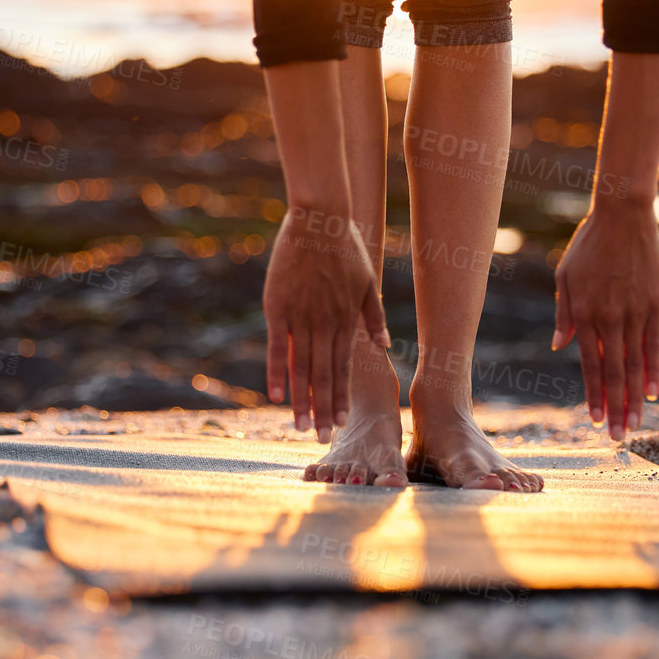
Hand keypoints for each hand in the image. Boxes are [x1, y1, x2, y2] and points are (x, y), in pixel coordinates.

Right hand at [263, 205, 390, 441]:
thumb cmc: (345, 248)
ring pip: (303, 368)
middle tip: (321, 438)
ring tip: (300, 426)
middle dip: (323, 410)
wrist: (320, 220)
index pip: (343, 368)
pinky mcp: (279, 307)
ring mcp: (302, 317)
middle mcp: (325, 325)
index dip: (340, 397)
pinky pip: (279, 346)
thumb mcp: (368, 282)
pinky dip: (278, 372)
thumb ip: (374, 318)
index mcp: (345, 321)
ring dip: (302, 400)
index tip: (340, 422)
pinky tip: (276, 395)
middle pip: (323, 376)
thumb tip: (383, 347)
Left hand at [552, 201, 658, 438]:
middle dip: (615, 408)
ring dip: (635, 397)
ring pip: (635, 364)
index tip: (595, 420)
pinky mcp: (656, 305)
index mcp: (583, 314)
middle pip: (613, 372)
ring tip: (635, 424)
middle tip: (618, 437)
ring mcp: (634, 313)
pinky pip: (655, 344)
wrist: (622, 215)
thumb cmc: (589, 245)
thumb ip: (564, 314)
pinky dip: (655, 370)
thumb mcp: (566, 277)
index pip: (589, 365)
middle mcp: (609, 318)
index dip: (594, 395)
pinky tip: (654, 392)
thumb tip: (561, 347)